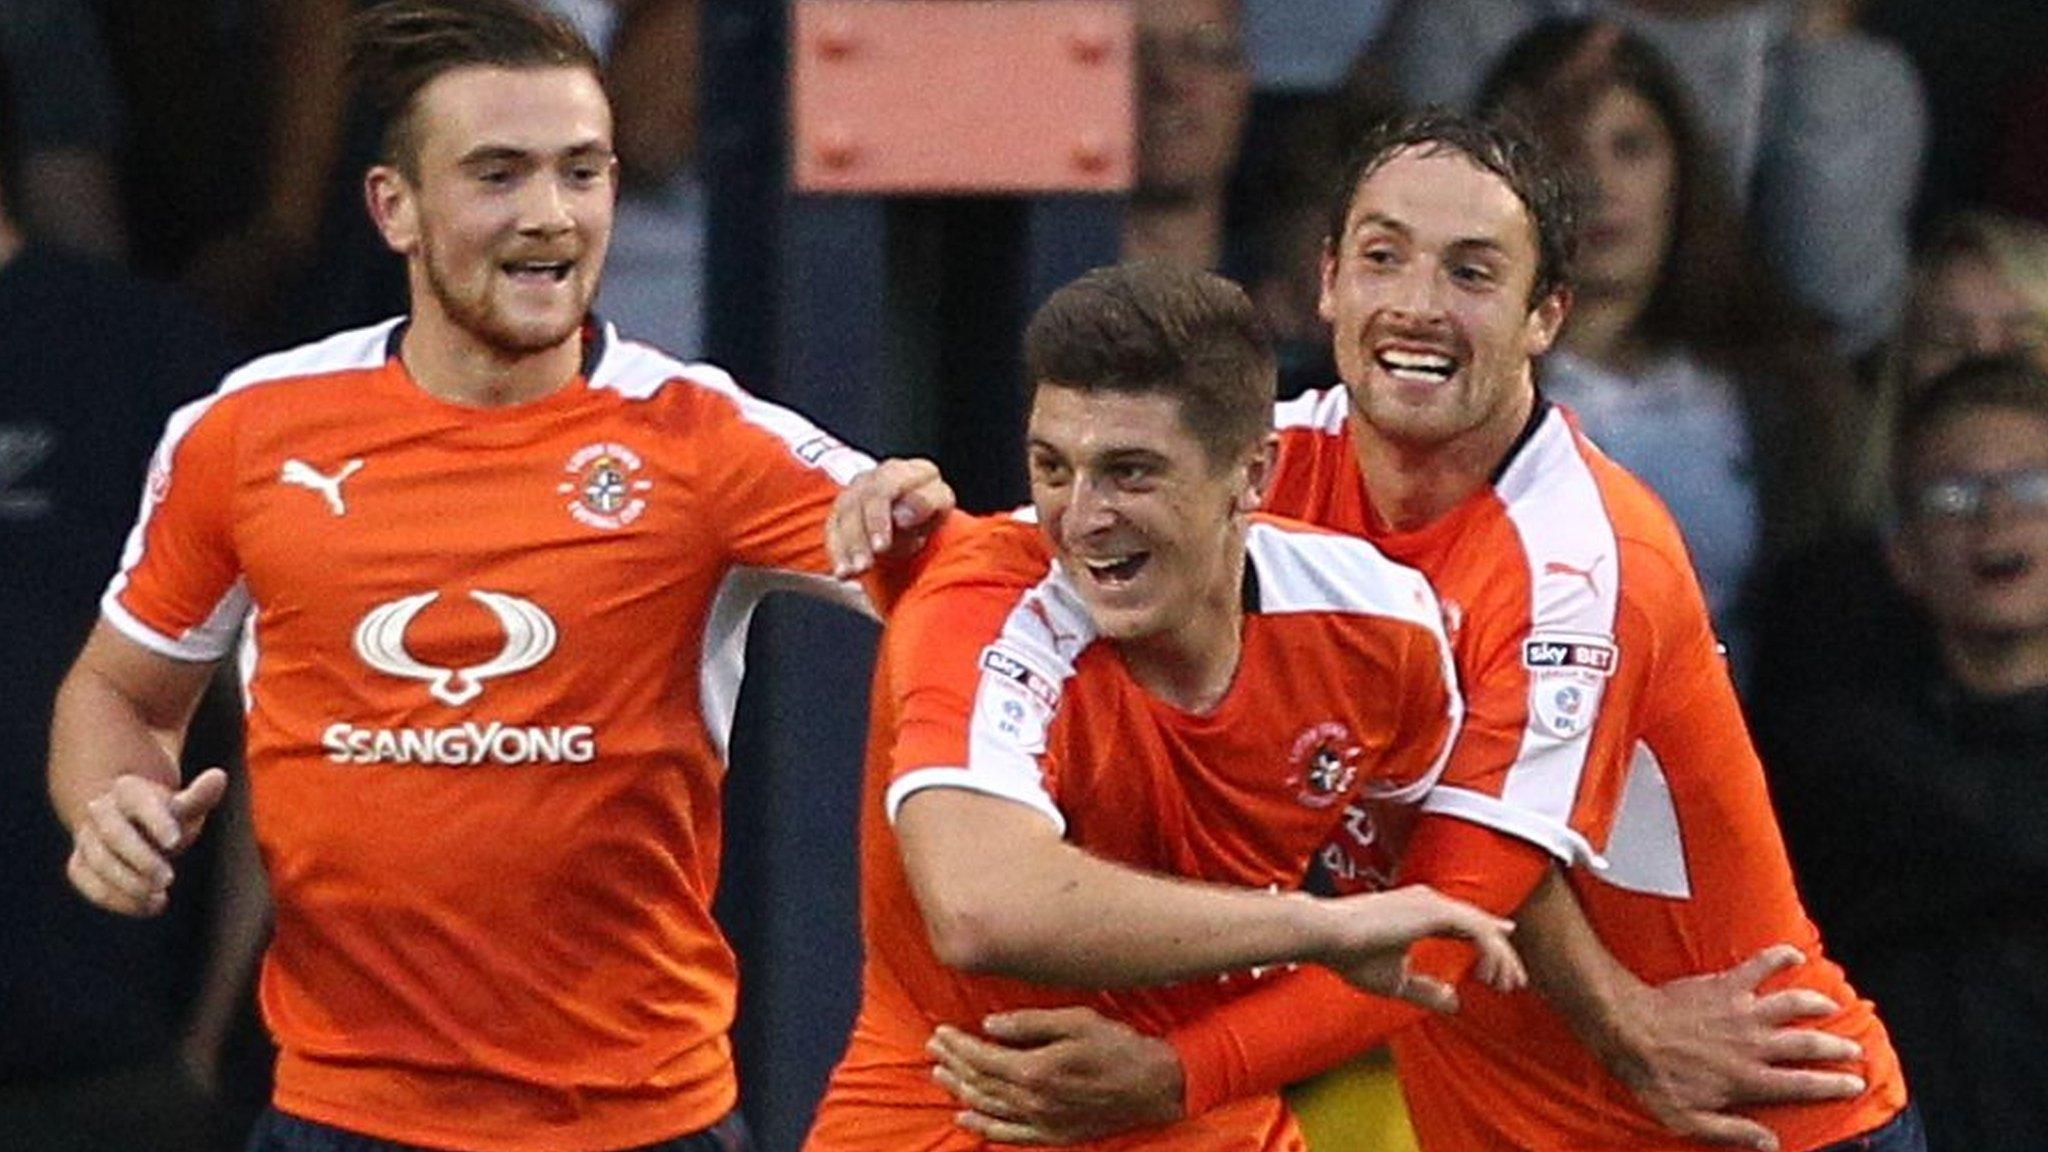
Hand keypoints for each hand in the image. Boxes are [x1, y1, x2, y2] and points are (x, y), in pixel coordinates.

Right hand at [66, 768, 228, 916]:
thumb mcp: (184, 804)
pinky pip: (88, 883)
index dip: (156, 822)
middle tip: (168, 880)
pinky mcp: (79, 863)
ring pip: (97, 862)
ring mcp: (86, 838)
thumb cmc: (165, 814)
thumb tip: (219, 777)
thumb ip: (200, 796)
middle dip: (140, 859)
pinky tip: (148, 907)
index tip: (174, 843)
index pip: (140, 803)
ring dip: (127, 884)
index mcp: (128, 790)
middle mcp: (101, 812)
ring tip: (159, 898)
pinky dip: (116, 899)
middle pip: (113, 835)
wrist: (129, 822)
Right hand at [828, 457, 953, 576]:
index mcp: (901, 471)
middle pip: (857, 505)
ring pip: (842, 518)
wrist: (916, 511)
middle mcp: (873, 478)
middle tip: (864, 566)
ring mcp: (854, 493)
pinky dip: (837, 553)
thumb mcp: (940, 502)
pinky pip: (833, 530)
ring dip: (846, 548)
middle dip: (858, 538)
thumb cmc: (929, 507)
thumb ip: (927, 503)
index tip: (880, 547)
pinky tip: (842, 572)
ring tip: (852, 573)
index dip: (878, 519)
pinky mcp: (842, 511)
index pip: (883, 490)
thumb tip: (902, 516)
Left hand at [928, 1008, 1183, 1144]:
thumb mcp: (1076, 1021)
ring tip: (939, 1076)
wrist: (1153, 1086)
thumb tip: (990, 1025)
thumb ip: (1030, 1024)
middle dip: (952, 1064)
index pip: (982, 1058)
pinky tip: (966, 1116)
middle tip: (933, 1049)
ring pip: (988, 1108)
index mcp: (1035, 1070)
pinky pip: (1008, 1134)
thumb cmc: (1117, 1046)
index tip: (940, 1032)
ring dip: (960, 1090)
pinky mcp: (1052, 1134)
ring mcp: (1041, 1122)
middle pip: (980, 1083)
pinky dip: (983, 1125)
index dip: (958, 1045)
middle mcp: (1032, 1101)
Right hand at [1322, 885, 1524, 1010]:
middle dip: (1501, 952)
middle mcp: (1429, 901)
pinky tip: (1491, 976)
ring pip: (1482, 926)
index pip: (1464, 921)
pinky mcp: (1434, 910)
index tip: (1505, 949)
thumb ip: (1425, 990)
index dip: (1487, 935)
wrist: (1326, 934)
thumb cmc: (1350, 954)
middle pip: (1478, 923)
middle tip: (1516, 980)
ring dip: (1500, 956)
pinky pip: (1477, 931)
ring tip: (1507, 984)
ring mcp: (1432, 902)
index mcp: (1418, 911)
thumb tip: (1455, 1002)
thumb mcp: (1395, 980)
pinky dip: (1490, 953)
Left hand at [1606, 944, 1865, 1151]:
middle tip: (1856, 1049)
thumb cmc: (1655, 1077)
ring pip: (1794, 1003)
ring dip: (1818, 1002)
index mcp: (1748, 1078)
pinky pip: (1760, 965)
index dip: (1835, 1085)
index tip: (1857, 1084)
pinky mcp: (1726, 985)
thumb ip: (1732, 1132)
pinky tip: (1794, 955)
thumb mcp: (1688, 1119)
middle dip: (1838, 1046)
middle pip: (1809, 1043)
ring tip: (1833, 1005)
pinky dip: (1780, 957)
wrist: (1628, 1029)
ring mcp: (1742, 1010)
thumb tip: (1770, 1145)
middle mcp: (1754, 1043)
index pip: (1804, 1084)